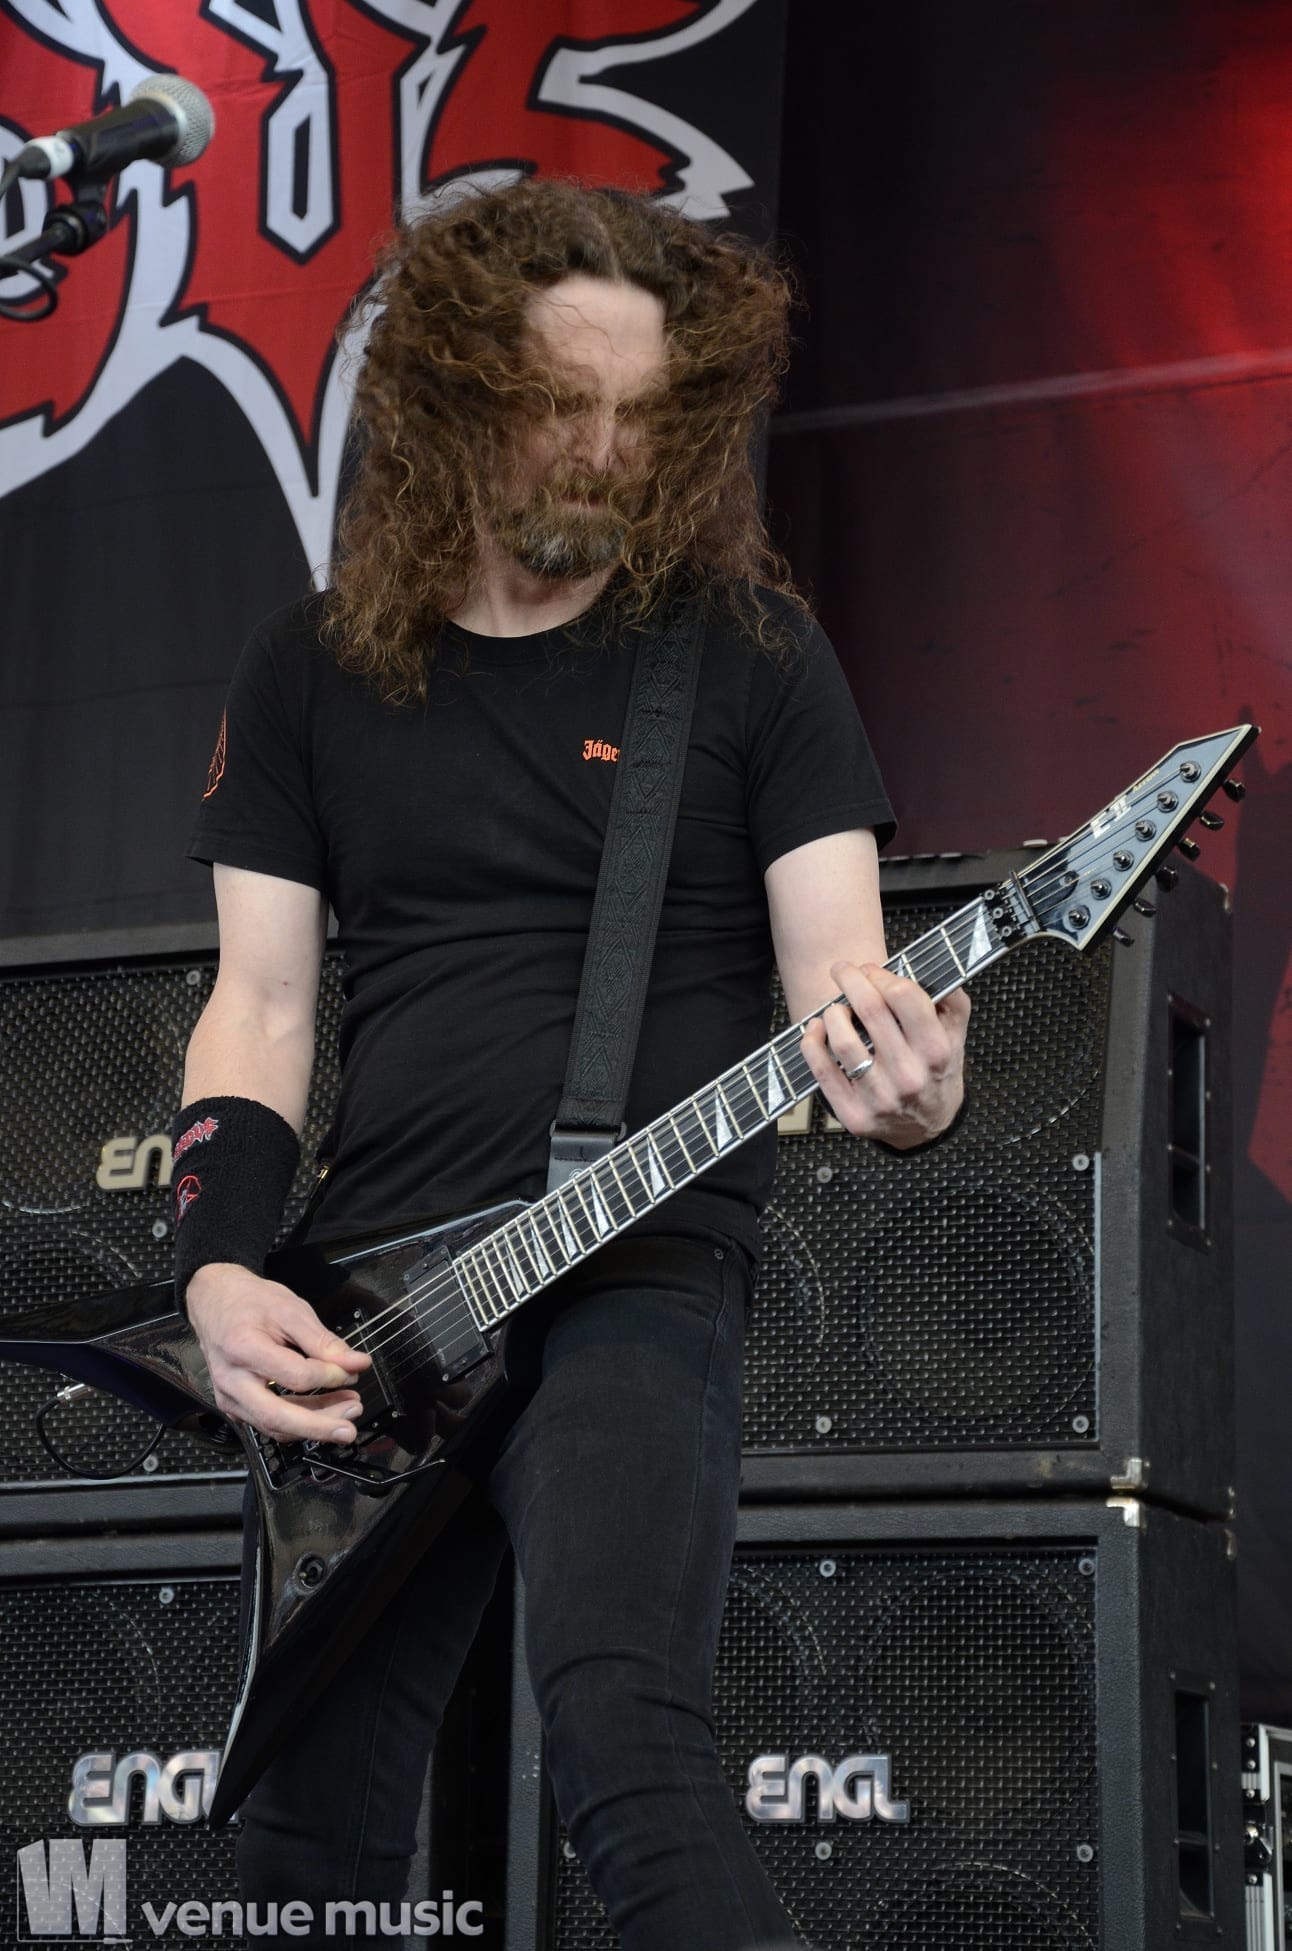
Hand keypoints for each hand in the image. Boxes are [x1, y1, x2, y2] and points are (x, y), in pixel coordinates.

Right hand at [184, 1262, 371, 1443]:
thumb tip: (355, 1364)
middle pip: (277, 1417)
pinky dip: (298, 1421)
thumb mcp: (291, 1310)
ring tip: (346, 1410)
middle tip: (350, 1427)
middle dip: (319, 1426)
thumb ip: (323, 1341)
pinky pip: (268, 1422)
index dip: (329, 1377)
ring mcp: (229, 1397)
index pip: (295, 1376)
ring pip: (274, 1426)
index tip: (353, 1370)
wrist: (215, 1301)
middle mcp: (232, 1380)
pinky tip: (324, 1409)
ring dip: (314, 1424)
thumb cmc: (250, 1302)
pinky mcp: (233, 1405)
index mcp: (244, 1349)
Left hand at [800, 960, 969, 1146]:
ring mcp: (880, 1099)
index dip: (881, 975)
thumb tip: (922, 966)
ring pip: (843, 1041)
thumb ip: (949, 998)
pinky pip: (822, 1072)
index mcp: (937, 1052)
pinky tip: (817, 1028)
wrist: (927, 1127)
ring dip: (832, 1012)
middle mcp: (910, 1076)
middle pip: (871, 1010)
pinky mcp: (854, 1115)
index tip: (870, 969)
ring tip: (834, 1007)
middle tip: (841, 970)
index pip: (903, 996)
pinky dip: (812, 1043)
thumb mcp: (955, 1034)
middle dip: (850, 980)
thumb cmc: (936, 1071)